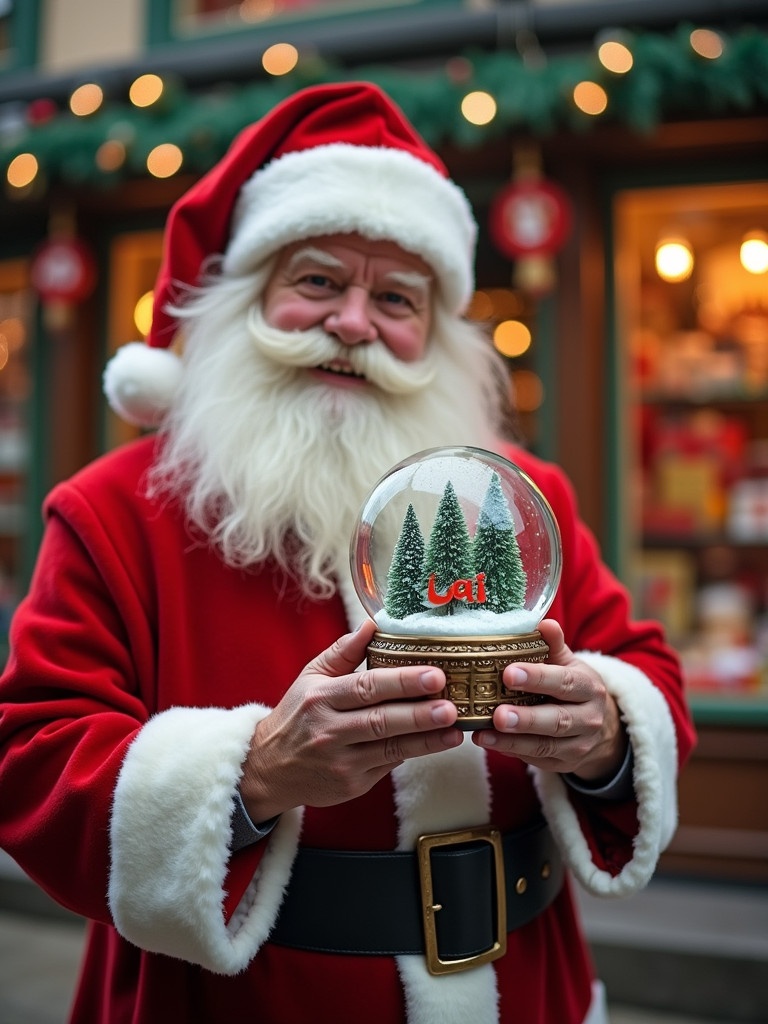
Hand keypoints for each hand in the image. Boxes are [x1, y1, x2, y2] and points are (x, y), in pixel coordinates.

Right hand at [239, 619, 461, 820]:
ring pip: (390, 748)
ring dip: (426, 739)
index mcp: (321, 698)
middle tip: (451, 705)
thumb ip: (343, 652)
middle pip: (381, 720)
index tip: (434, 674)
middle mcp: (329, 730)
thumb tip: (373, 623)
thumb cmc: (297, 716)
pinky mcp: (351, 784)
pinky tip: (438, 743)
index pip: (366, 687)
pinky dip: (414, 753)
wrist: (268, 769)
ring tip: (455, 729)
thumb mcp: (311, 678)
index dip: (402, 682)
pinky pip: (388, 765)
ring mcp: (341, 761)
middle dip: (419, 713)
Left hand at [472, 619, 626, 781]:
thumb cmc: (572, 686)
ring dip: (512, 741)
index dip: (538, 678)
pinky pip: (536, 759)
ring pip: (545, 745)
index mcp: (588, 688)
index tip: (508, 673)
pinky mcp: (563, 764)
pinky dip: (510, 751)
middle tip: (498, 714)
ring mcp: (577, 745)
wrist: (599, 727)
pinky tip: (487, 741)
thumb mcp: (568, 664)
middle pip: (557, 720)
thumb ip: (553, 646)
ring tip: (483, 733)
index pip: (565, 682)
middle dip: (526, 719)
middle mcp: (588, 719)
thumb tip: (544, 622)